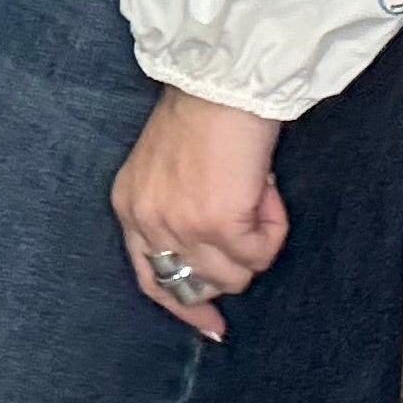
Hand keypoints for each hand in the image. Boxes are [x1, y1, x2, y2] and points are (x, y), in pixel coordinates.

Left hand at [111, 84, 287, 339]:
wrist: (221, 79)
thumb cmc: (203, 110)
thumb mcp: (166, 168)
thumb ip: (176, 211)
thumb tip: (215, 266)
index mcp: (129, 206)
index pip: (150, 279)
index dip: (184, 306)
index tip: (214, 323)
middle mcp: (147, 223)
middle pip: (197, 283)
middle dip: (230, 266)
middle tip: (251, 226)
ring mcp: (182, 228)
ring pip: (235, 275)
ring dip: (256, 239)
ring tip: (256, 190)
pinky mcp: (219, 225)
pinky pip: (261, 253)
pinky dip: (273, 226)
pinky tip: (266, 188)